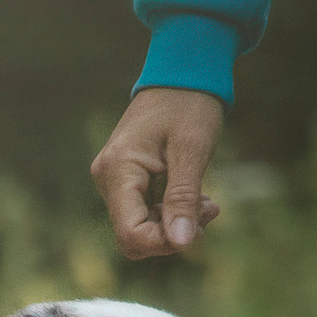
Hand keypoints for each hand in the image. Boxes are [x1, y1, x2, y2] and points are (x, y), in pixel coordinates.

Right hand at [90, 87, 225, 258]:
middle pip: (133, 236)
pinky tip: (196, 198)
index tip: (198, 227)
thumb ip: (183, 198)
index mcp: (118, 170)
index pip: (130, 234)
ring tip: (208, 202)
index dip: (164, 243)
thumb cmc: (189, 104)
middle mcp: (107, 178)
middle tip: (209, 211)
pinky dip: (171, 213)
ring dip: (176, 223)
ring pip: (140, 227)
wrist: (181, 72)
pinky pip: (144, 213)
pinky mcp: (125, 180)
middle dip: (173, 235)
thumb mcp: (192, 151)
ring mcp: (114, 179)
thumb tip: (181, 243)